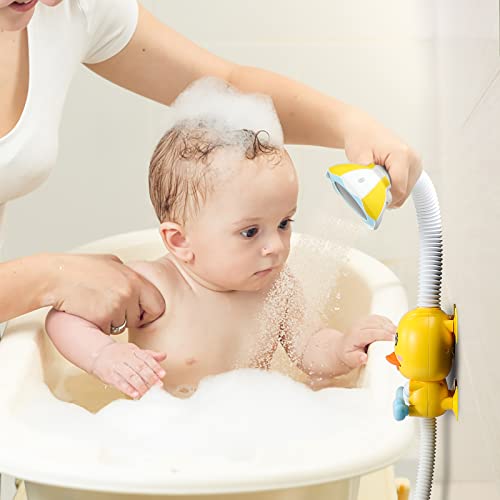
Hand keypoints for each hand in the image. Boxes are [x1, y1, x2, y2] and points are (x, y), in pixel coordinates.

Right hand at [45, 254, 164, 333]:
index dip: (148, 311)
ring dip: (112, 321)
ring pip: (123, 326)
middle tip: (112, 308)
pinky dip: (100, 326)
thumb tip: (136, 279)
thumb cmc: (79, 268)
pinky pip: (108, 330)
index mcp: (135, 279)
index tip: (139, 312)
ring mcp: (117, 306)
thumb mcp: (111, 262)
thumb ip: (128, 273)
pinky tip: (89, 312)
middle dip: (129, 317)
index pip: (158, 305)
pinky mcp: (103, 318)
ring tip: (97, 305)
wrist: (55, 277)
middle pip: (139, 318)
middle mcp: (130, 292)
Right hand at [90, 342, 166, 398]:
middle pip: (139, 367)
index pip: (146, 358)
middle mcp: (125, 357)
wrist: (98, 354)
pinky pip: (119, 382)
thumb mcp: (134, 351)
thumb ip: (149, 355)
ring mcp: (117, 365)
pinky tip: (135, 394)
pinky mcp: (109, 375)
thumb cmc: (119, 354)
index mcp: (133, 350)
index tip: (162, 374)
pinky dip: (128, 389)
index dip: (155, 366)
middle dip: (150, 377)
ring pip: (130, 375)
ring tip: (148, 392)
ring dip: (141, 385)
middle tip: (158, 385)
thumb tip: (164, 355)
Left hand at [338, 314, 395, 370]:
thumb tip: (363, 357)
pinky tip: (394, 331)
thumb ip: (356, 359)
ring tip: (399, 336)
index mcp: (355, 335)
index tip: (393, 340)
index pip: (370, 332)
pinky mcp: (369, 319)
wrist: (343, 347)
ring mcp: (363, 321)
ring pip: (380, 320)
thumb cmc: (348, 354)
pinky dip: (389, 323)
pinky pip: (381, 318)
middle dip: (390, 330)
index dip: (383, 335)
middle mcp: (359, 325)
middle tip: (400, 339)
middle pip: (377, 324)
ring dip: (391, 326)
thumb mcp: (350, 360)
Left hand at [343, 107, 421, 207]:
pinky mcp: (414, 167)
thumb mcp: (358, 159)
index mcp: (402, 155)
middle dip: (386, 195)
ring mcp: (416, 163)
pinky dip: (394, 188)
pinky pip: (405, 186)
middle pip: (404, 193)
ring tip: (377, 179)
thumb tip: (370, 194)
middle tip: (371, 187)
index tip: (371, 199)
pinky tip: (384, 179)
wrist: (364, 130)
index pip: (399, 189)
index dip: (384, 198)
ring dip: (390, 192)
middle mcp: (413, 159)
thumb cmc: (361, 139)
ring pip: (405, 192)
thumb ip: (366, 178)